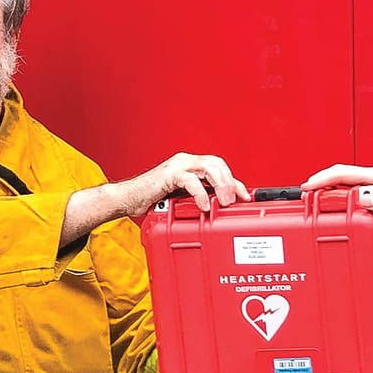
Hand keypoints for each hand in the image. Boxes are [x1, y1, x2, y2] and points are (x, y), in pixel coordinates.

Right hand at [122, 153, 247, 215]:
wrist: (127, 200)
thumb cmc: (152, 201)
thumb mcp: (182, 201)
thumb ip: (199, 199)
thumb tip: (219, 209)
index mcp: (191, 167)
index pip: (220, 168)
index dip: (235, 182)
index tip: (246, 197)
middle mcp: (186, 162)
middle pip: (218, 164)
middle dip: (231, 182)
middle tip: (236, 201)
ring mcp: (178, 166)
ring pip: (209, 167)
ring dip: (221, 185)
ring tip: (224, 202)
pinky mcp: (169, 174)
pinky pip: (191, 180)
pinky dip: (200, 193)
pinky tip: (203, 206)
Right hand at [301, 164, 372, 229]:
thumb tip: (362, 200)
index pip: (344, 172)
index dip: (322, 178)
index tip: (308, 186)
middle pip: (341, 176)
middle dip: (320, 183)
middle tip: (305, 196)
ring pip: (346, 185)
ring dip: (330, 191)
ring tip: (315, 201)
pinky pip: (354, 194)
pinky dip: (342, 199)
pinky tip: (337, 208)